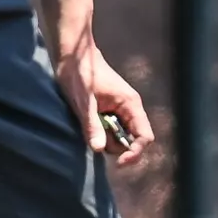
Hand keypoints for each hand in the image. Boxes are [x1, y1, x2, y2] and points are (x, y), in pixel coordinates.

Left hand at [55, 42, 153, 166]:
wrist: (72, 55)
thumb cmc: (80, 73)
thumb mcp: (83, 101)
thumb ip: (92, 125)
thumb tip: (99, 150)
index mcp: (130, 105)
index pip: (145, 136)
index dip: (135, 152)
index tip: (119, 163)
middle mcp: (130, 108)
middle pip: (132, 139)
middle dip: (116, 146)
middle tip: (94, 139)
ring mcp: (120, 109)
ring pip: (120, 135)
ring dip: (106, 138)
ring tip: (88, 125)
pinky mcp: (110, 109)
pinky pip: (111, 128)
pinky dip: (100, 131)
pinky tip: (88, 122)